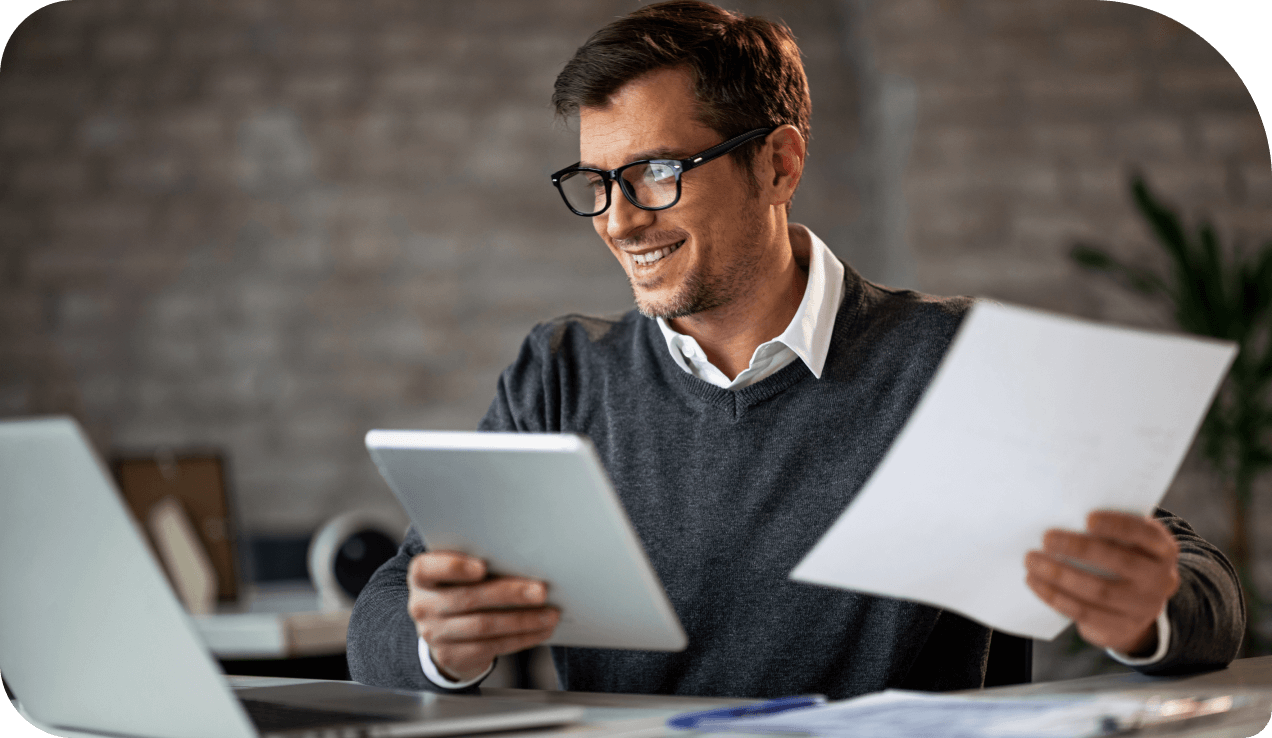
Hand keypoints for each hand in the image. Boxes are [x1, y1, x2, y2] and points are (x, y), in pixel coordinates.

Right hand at [407, 551, 559, 681]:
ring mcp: (434, 634)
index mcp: (422, 576)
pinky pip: (491, 646)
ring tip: (549, 614)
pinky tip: (540, 630)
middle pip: (467, 598)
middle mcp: (422, 605)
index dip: (454, 567)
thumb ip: (480, 563)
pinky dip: (522, 637)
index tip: (482, 566)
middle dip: (509, 594)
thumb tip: (525, 561)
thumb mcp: (459, 573)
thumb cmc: (459, 588)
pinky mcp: (452, 655)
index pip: (428, 568)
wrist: (443, 631)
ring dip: (523, 620)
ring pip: (484, 626)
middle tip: (541, 591)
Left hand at [1025, 511, 1179, 654]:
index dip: (1118, 526)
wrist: (1136, 607)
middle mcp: (1160, 580)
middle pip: (1121, 563)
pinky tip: (1035, 581)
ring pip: (1099, 591)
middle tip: (1046, 537)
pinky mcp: (1120, 628)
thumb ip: (1108, 530)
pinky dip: (1055, 596)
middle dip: (1080, 549)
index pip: (1146, 534)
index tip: (1087, 518)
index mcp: (1163, 551)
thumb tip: (1064, 512)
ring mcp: (1143, 608)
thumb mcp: (1127, 543)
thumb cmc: (1123, 559)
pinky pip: (1084, 612)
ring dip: (1060, 574)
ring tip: (1032, 560)